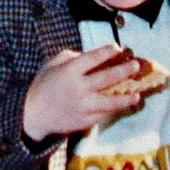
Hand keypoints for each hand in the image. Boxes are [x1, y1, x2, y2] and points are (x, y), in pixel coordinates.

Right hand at [22, 44, 141, 142]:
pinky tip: (123, 104)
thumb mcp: (51, 65)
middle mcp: (78, 88)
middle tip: (136, 66)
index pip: (93, 58)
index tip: (118, 48)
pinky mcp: (84, 121)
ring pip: (110, 101)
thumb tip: (89, 56)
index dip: (107, 52)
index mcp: (69, 71)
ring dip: (126, 97)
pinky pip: (104, 114)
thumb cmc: (42, 87)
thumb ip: (69, 57)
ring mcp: (83, 106)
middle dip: (124, 71)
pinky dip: (114, 109)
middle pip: (106, 78)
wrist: (32, 116)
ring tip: (138, 94)